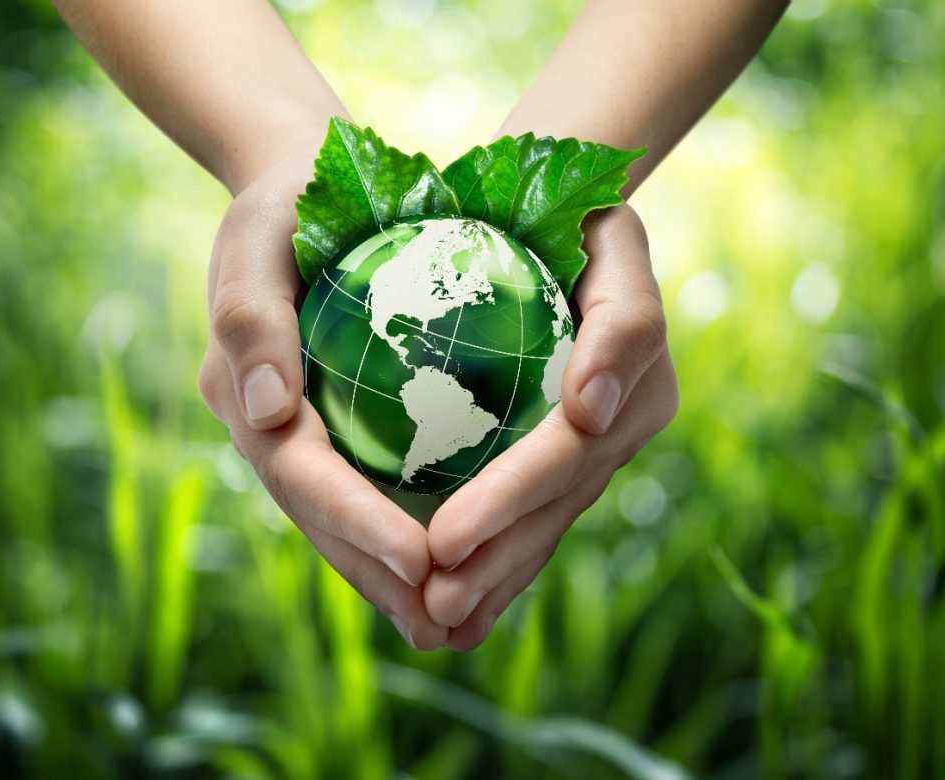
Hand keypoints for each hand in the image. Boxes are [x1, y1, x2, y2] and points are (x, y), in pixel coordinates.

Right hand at [197, 146, 446, 649]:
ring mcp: (296, 432)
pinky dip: (402, 534)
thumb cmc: (284, 201)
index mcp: (243, 390)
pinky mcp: (332, 426)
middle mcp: (266, 425)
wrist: (294, 186)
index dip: (353, 523)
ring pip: (343, 519)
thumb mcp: (259, 237)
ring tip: (452, 622)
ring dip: (391, 576)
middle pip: (321, 517)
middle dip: (377, 576)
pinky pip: (369, 490)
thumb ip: (251, 320)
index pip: (301, 473)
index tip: (417, 560)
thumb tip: (268, 416)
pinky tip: (455, 563)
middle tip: (442, 623)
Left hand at [422, 205, 677, 649]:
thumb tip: (587, 412)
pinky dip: (501, 564)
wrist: (569, 217)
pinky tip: (460, 611)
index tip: (446, 537)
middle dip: (496, 555)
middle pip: (555, 501)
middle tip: (431, 598)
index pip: (565, 448)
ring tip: (437, 621)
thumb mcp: (610, 233)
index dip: (511, 497)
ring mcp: (603, 442)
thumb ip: (623, 323)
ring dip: (496, 575)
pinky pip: (538, 515)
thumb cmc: (576, 212)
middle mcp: (624, 417)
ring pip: (548, 521)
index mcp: (634, 370)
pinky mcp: (572, 456)